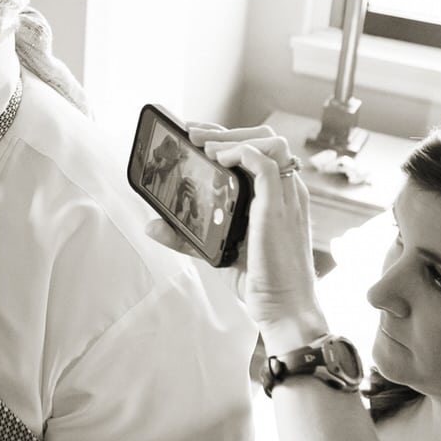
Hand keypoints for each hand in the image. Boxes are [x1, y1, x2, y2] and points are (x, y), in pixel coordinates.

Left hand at [144, 124, 324, 331]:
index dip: (230, 136)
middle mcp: (288, 192)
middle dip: (227, 130)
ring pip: (271, 142)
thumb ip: (188, 237)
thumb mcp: (218, 251)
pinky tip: (218, 159)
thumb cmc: (260, 282)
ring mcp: (287, 198)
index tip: (199, 136)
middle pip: (266, 138)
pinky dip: (241, 152)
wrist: (284, 310)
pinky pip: (267, 163)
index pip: (260, 150)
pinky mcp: (279, 207)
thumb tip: (153, 226)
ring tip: (203, 145)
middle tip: (193, 134)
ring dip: (233, 136)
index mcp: (279, 197)